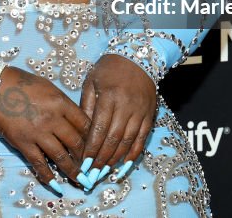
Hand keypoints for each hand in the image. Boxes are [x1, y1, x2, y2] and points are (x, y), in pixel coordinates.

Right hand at [0, 66, 89, 192]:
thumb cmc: (25, 84)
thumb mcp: (51, 89)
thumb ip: (65, 106)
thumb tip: (79, 123)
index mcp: (62, 103)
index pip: (85, 125)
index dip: (94, 139)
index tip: (97, 149)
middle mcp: (53, 119)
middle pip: (76, 143)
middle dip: (86, 159)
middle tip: (92, 169)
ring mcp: (38, 133)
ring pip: (61, 157)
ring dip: (73, 172)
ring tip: (81, 182)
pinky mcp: (23, 143)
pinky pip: (39, 164)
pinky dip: (48, 176)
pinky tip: (56, 185)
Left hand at [78, 54, 156, 185]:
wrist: (137, 58)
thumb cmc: (109, 69)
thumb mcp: (91, 82)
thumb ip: (87, 106)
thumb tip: (82, 132)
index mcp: (109, 97)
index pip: (99, 128)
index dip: (91, 148)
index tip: (83, 162)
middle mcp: (126, 106)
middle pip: (113, 138)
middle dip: (102, 159)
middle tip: (92, 173)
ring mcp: (140, 112)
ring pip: (128, 141)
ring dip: (116, 159)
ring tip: (105, 172)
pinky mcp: (149, 115)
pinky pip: (142, 138)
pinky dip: (133, 154)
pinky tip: (124, 165)